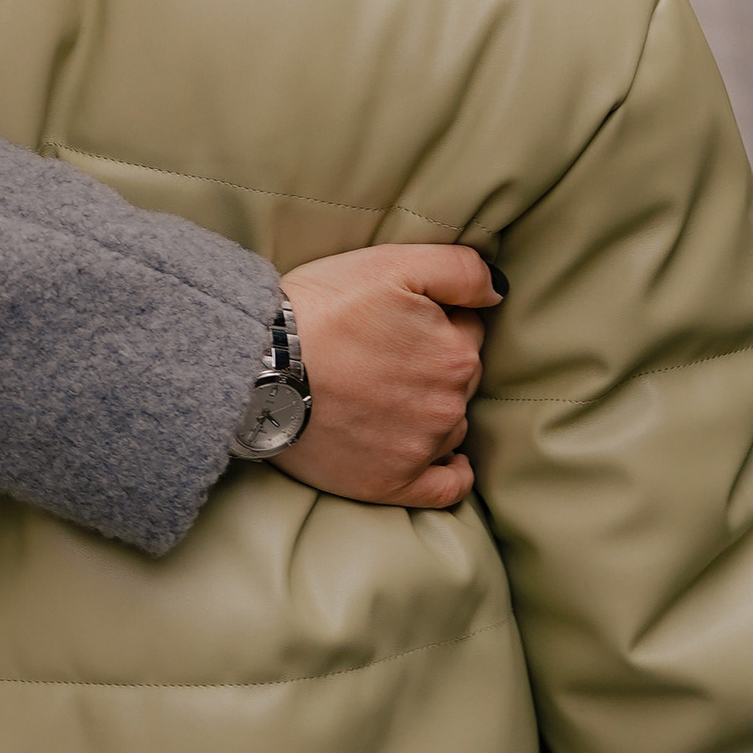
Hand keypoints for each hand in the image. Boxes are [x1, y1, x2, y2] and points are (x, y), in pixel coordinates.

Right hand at [280, 246, 500, 509]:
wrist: (256, 367)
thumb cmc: (319, 309)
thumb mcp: (391, 264)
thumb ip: (461, 270)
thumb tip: (497, 293)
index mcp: (456, 353)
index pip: (465, 330)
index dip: (434, 319)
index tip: (396, 319)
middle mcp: (448, 405)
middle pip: (460, 378)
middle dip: (432, 364)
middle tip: (382, 353)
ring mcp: (421, 448)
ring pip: (450, 425)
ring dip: (431, 410)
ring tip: (383, 395)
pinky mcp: (392, 483)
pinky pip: (446, 488)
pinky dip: (450, 472)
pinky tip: (442, 460)